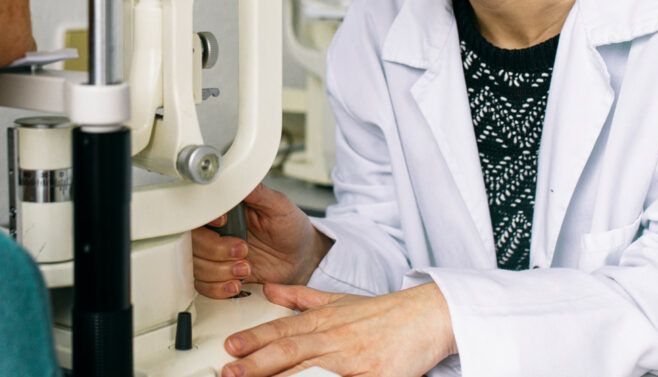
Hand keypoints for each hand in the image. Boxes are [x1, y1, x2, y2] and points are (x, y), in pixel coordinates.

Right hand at [192, 184, 332, 297]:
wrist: (301, 258)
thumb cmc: (291, 229)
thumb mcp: (279, 206)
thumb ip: (258, 192)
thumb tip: (240, 176)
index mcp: (227, 210)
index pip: (198, 211)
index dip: (206, 220)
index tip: (224, 222)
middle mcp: (217, 231)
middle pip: (193, 241)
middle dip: (216, 250)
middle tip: (242, 250)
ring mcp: (216, 254)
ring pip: (196, 265)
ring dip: (220, 271)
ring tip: (246, 268)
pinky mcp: (220, 275)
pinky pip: (203, 285)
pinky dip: (219, 288)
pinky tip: (237, 283)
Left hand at [219, 283, 455, 376]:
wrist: (427, 315)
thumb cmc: (382, 313)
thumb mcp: (338, 300)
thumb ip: (301, 298)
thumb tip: (269, 290)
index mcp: (323, 322)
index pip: (281, 331)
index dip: (254, 340)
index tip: (230, 348)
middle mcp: (334, 339)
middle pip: (290, 352)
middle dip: (257, 364)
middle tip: (231, 371)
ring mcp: (354, 359)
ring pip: (312, 371)